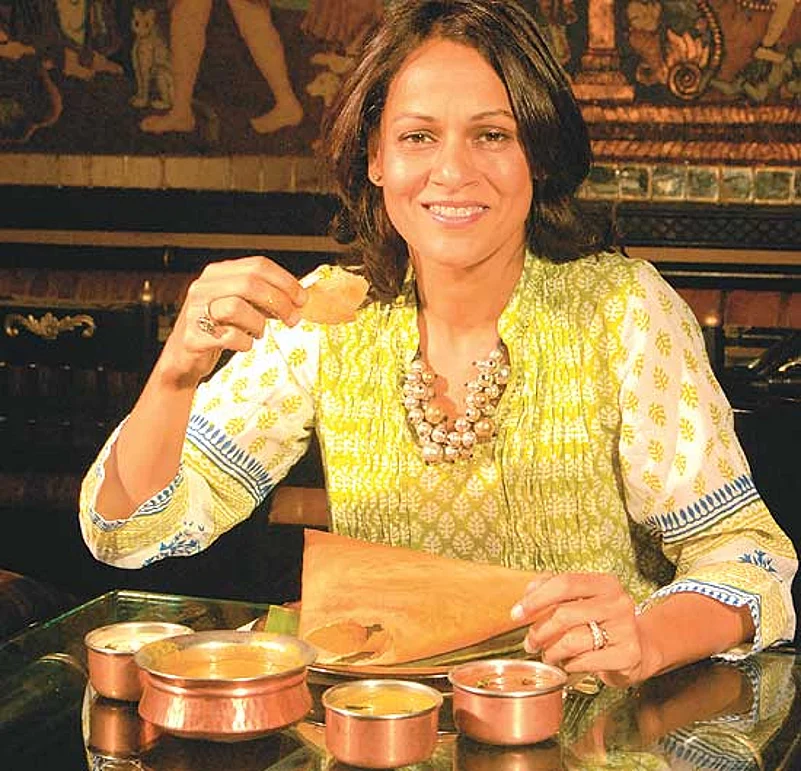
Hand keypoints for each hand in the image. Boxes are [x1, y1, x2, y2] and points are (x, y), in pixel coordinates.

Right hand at [159, 256, 306, 386]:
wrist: (185, 358)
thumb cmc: (218, 329)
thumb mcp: (241, 306)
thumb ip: (264, 298)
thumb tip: (299, 298)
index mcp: (217, 273)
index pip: (257, 265)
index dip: (285, 281)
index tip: (302, 298)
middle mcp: (203, 287)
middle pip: (249, 284)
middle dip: (279, 302)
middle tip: (293, 319)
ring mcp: (194, 312)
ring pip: (237, 307)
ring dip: (258, 324)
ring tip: (258, 332)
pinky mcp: (192, 337)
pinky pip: (227, 336)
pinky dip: (244, 342)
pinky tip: (243, 343)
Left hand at [511, 572, 656, 686]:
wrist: (639, 648)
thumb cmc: (601, 622)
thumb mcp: (582, 599)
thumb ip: (553, 588)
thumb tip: (528, 593)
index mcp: (606, 583)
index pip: (564, 583)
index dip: (536, 598)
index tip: (516, 614)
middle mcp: (618, 603)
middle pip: (564, 614)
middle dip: (539, 631)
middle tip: (530, 643)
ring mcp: (626, 629)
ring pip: (572, 640)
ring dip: (552, 652)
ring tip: (548, 655)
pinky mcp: (628, 655)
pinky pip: (585, 661)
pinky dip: (569, 665)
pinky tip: (568, 664)